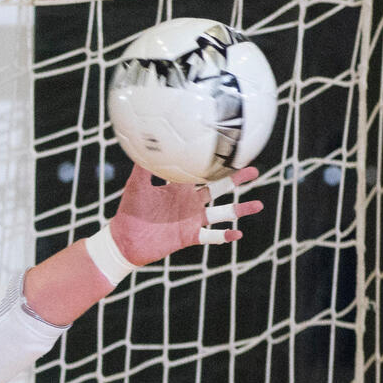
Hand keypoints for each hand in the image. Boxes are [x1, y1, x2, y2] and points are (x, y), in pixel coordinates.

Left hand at [108, 163, 262, 266]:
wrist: (123, 239)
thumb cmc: (129, 211)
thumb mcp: (136, 185)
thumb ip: (143, 167)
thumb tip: (144, 143)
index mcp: (180, 188)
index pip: (203, 173)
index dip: (217, 164)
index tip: (233, 152)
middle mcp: (190, 203)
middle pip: (219, 189)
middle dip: (237, 180)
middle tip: (255, 170)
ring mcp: (192, 220)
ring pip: (221, 213)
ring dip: (239, 210)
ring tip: (258, 205)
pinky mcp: (189, 237)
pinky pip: (210, 236)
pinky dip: (223, 236)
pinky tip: (237, 234)